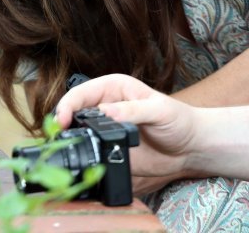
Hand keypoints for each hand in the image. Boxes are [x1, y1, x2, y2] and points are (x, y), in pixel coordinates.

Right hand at [55, 74, 198, 191]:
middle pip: (72, 112)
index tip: (62, 120)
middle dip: (62, 122)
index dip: (68, 105)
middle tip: (57, 135)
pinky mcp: (107, 149)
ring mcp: (104, 129)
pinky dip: (81, 155)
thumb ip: (132, 110)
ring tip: (63, 146)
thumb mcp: (159, 110)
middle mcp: (103, 106)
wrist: (191, 148)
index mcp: (111, 88)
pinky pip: (88, 152)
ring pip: (76, 132)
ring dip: (67, 139)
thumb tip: (105, 112)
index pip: (81, 93)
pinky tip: (79, 159)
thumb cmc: (179, 120)